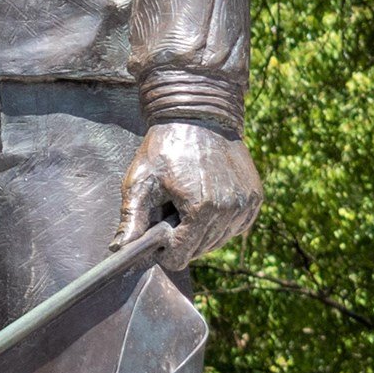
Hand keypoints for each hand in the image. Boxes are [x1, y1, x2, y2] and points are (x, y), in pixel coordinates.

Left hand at [114, 123, 262, 269]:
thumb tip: (119, 250)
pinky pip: (234, 227)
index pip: (180, 256)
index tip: (153, 236)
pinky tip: (203, 203)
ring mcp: (245, 205)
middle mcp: (229, 210)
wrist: (199, 117)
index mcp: (201, 209)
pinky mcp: (254, 198)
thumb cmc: (165, 148)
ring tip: (184, 203)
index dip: (162, 252)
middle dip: (180, 240)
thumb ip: (132, 219)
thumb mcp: (140, 182)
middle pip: (198, 251)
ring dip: (198, 232)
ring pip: (217, 241)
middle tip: (167, 213)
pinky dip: (217, 223)